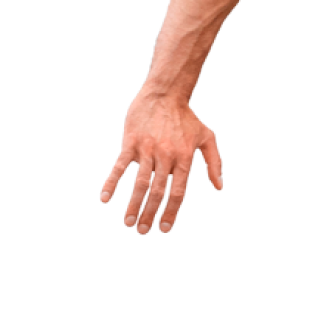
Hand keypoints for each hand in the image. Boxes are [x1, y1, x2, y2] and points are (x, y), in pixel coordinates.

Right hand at [99, 88, 223, 234]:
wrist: (165, 92)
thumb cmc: (186, 117)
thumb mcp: (206, 137)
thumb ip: (214, 163)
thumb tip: (219, 187)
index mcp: (183, 158)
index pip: (177, 192)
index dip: (171, 212)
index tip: (164, 229)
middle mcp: (166, 156)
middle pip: (157, 192)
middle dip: (149, 214)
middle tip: (142, 232)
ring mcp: (147, 149)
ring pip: (139, 183)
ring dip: (132, 205)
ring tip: (127, 222)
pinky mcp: (131, 142)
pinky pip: (119, 166)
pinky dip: (111, 182)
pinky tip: (104, 198)